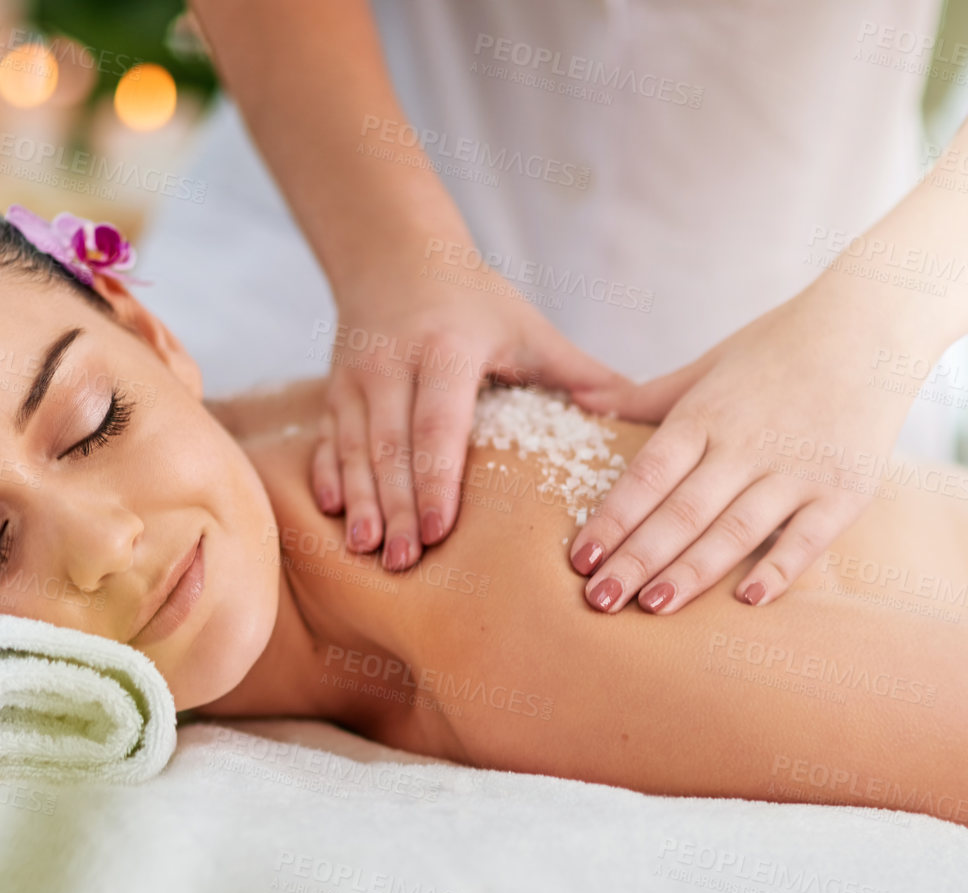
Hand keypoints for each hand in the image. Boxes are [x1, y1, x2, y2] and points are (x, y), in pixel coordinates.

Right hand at [311, 272, 624, 569]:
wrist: (395, 255)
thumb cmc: (474, 300)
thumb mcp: (528, 328)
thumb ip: (581, 374)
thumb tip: (641, 413)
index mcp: (447, 349)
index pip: (439, 423)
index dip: (437, 479)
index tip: (440, 531)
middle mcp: (393, 362)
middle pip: (392, 446)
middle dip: (397, 508)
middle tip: (405, 562)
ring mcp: (355, 376)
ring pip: (354, 447)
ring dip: (361, 502)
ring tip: (367, 551)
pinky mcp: (332, 388)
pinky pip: (326, 438)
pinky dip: (328, 476)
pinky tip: (333, 515)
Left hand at [566, 287, 922, 612]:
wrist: (874, 322)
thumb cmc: (781, 345)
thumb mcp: (708, 364)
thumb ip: (645, 395)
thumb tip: (581, 401)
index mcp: (706, 413)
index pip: (647, 476)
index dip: (612, 520)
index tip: (580, 559)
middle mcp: (747, 442)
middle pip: (682, 511)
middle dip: (636, 559)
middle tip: (599, 600)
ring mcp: (798, 468)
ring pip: (735, 530)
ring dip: (691, 571)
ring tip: (652, 606)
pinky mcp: (846, 489)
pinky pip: (808, 538)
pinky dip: (779, 569)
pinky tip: (747, 600)